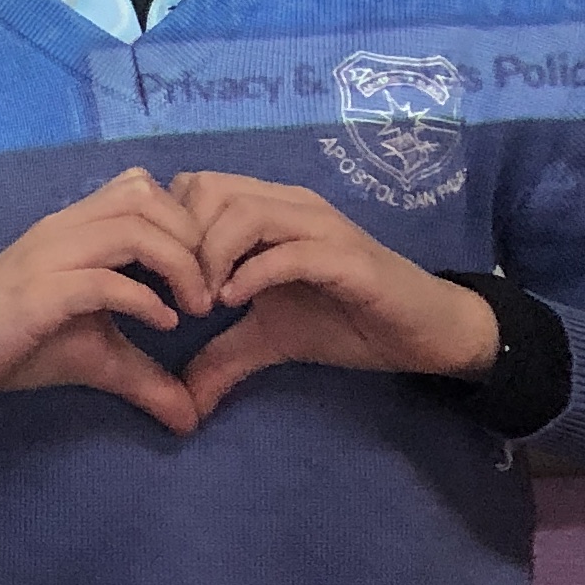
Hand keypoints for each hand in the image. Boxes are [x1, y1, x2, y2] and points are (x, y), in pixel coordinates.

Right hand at [0, 168, 215, 437]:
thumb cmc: (12, 343)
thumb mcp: (92, 354)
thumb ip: (144, 375)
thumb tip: (193, 416)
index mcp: (75, 229)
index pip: (143, 188)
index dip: (188, 221)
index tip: (209, 273)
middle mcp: (63, 229)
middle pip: (148, 197)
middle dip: (196, 240)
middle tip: (213, 291)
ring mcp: (49, 257)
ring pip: (132, 228)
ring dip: (179, 265)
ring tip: (197, 308)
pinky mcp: (38, 294)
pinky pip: (103, 281)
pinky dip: (144, 300)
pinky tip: (164, 325)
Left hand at [169, 170, 498, 415]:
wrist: (425, 333)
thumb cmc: (346, 321)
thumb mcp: (271, 338)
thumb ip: (222, 355)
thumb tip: (180, 399)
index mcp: (267, 209)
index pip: (191, 185)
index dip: (166, 227)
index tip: (158, 278)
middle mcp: (290, 205)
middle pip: (207, 187)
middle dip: (180, 238)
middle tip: (178, 291)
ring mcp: (321, 227)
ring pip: (244, 211)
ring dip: (210, 255)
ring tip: (204, 302)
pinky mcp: (349, 259)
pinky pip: (290, 251)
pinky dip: (252, 273)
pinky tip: (234, 303)